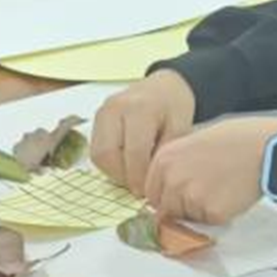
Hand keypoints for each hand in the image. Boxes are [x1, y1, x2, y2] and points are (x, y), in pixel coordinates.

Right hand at [91, 71, 196, 194]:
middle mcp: (115, 108)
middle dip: (123, 177)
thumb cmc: (175, 105)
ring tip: (133, 177)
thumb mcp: (181, 127)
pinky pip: (96, 148)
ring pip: (97, 154)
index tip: (148, 192)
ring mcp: (102, 111)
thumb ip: (165, 152)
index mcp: (140, 109)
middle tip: (139, 188)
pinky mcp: (97, 117)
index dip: (139, 177)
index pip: (134, 152)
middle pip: (108, 154)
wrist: (165, 84)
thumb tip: (152, 181)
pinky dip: (109, 162)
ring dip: (113, 172)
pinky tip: (126, 165)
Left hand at [142, 115, 276, 224]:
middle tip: (209, 192)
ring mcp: (190, 197)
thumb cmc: (241, 138)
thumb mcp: (198, 140)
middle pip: (167, 209)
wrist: (269, 146)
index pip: (153, 192)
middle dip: (184, 207)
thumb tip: (172, 185)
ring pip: (188, 219)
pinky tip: (234, 194)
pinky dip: (221, 215)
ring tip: (225, 189)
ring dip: (202, 212)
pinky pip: (210, 223)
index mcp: (165, 158)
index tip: (182, 197)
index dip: (169, 196)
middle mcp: (172, 179)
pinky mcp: (211, 212)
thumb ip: (179, 163)